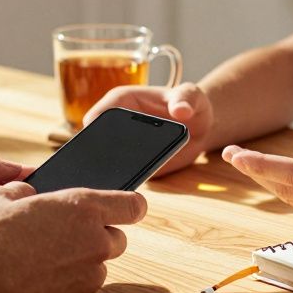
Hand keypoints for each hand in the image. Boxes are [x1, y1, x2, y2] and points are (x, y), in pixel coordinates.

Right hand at [0, 182, 147, 292]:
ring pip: (96, 267)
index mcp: (81, 208)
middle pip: (117, 238)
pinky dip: (66, 288)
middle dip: (97, 236)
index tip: (127, 207)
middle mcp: (93, 243)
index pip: (133, 204)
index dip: (131, 205)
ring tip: (40, 262)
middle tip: (63, 236)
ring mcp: (87, 279)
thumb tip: (27, 194)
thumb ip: (22, 191)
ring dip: (79, 264)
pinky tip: (36, 284)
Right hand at [84, 82, 213, 175]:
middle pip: (96, 141)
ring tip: (108, 187)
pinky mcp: (131, 163)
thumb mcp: (192, 96)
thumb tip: (181, 110)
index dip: (92, 127)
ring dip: (105, 173)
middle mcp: (116, 123)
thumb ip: (186, 99)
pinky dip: (120, 183)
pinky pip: (122, 174)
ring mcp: (121, 145)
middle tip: (97, 171)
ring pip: (105, 161)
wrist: (200, 128)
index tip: (92, 141)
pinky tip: (122, 196)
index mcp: (122, 101)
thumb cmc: (193, 104)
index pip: (100, 113)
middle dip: (94, 156)